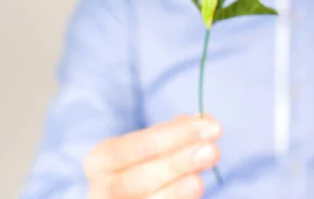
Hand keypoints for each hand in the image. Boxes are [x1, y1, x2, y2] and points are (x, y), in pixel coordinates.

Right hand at [84, 115, 221, 198]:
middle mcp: (101, 189)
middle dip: (177, 163)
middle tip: (211, 150)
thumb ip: (176, 133)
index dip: (175, 136)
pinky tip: (194, 191)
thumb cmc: (141, 166)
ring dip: (176, 192)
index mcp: (102, 160)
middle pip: (138, 179)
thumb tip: (207, 122)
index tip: (210, 127)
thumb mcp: (152, 146)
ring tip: (200, 181)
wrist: (125, 197)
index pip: (138, 145)